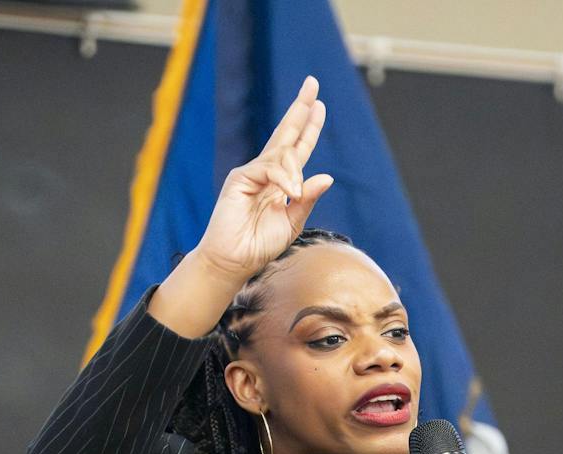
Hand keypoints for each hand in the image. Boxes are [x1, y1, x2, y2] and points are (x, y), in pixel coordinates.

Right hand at [196, 75, 333, 281]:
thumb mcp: (293, 222)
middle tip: (312, 83)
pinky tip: (289, 190)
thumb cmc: (260, 245)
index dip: (309, 127)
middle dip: (300, 109)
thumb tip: (327, 176)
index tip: (319, 105)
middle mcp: (266, 173)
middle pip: (286, 135)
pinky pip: (268, 169)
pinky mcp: (240, 178)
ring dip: (294, 168)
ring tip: (294, 191)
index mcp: (280, 183)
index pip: (297, 149)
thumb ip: (306, 199)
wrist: (235, 261)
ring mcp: (252, 173)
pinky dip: (282, 178)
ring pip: (281, 155)